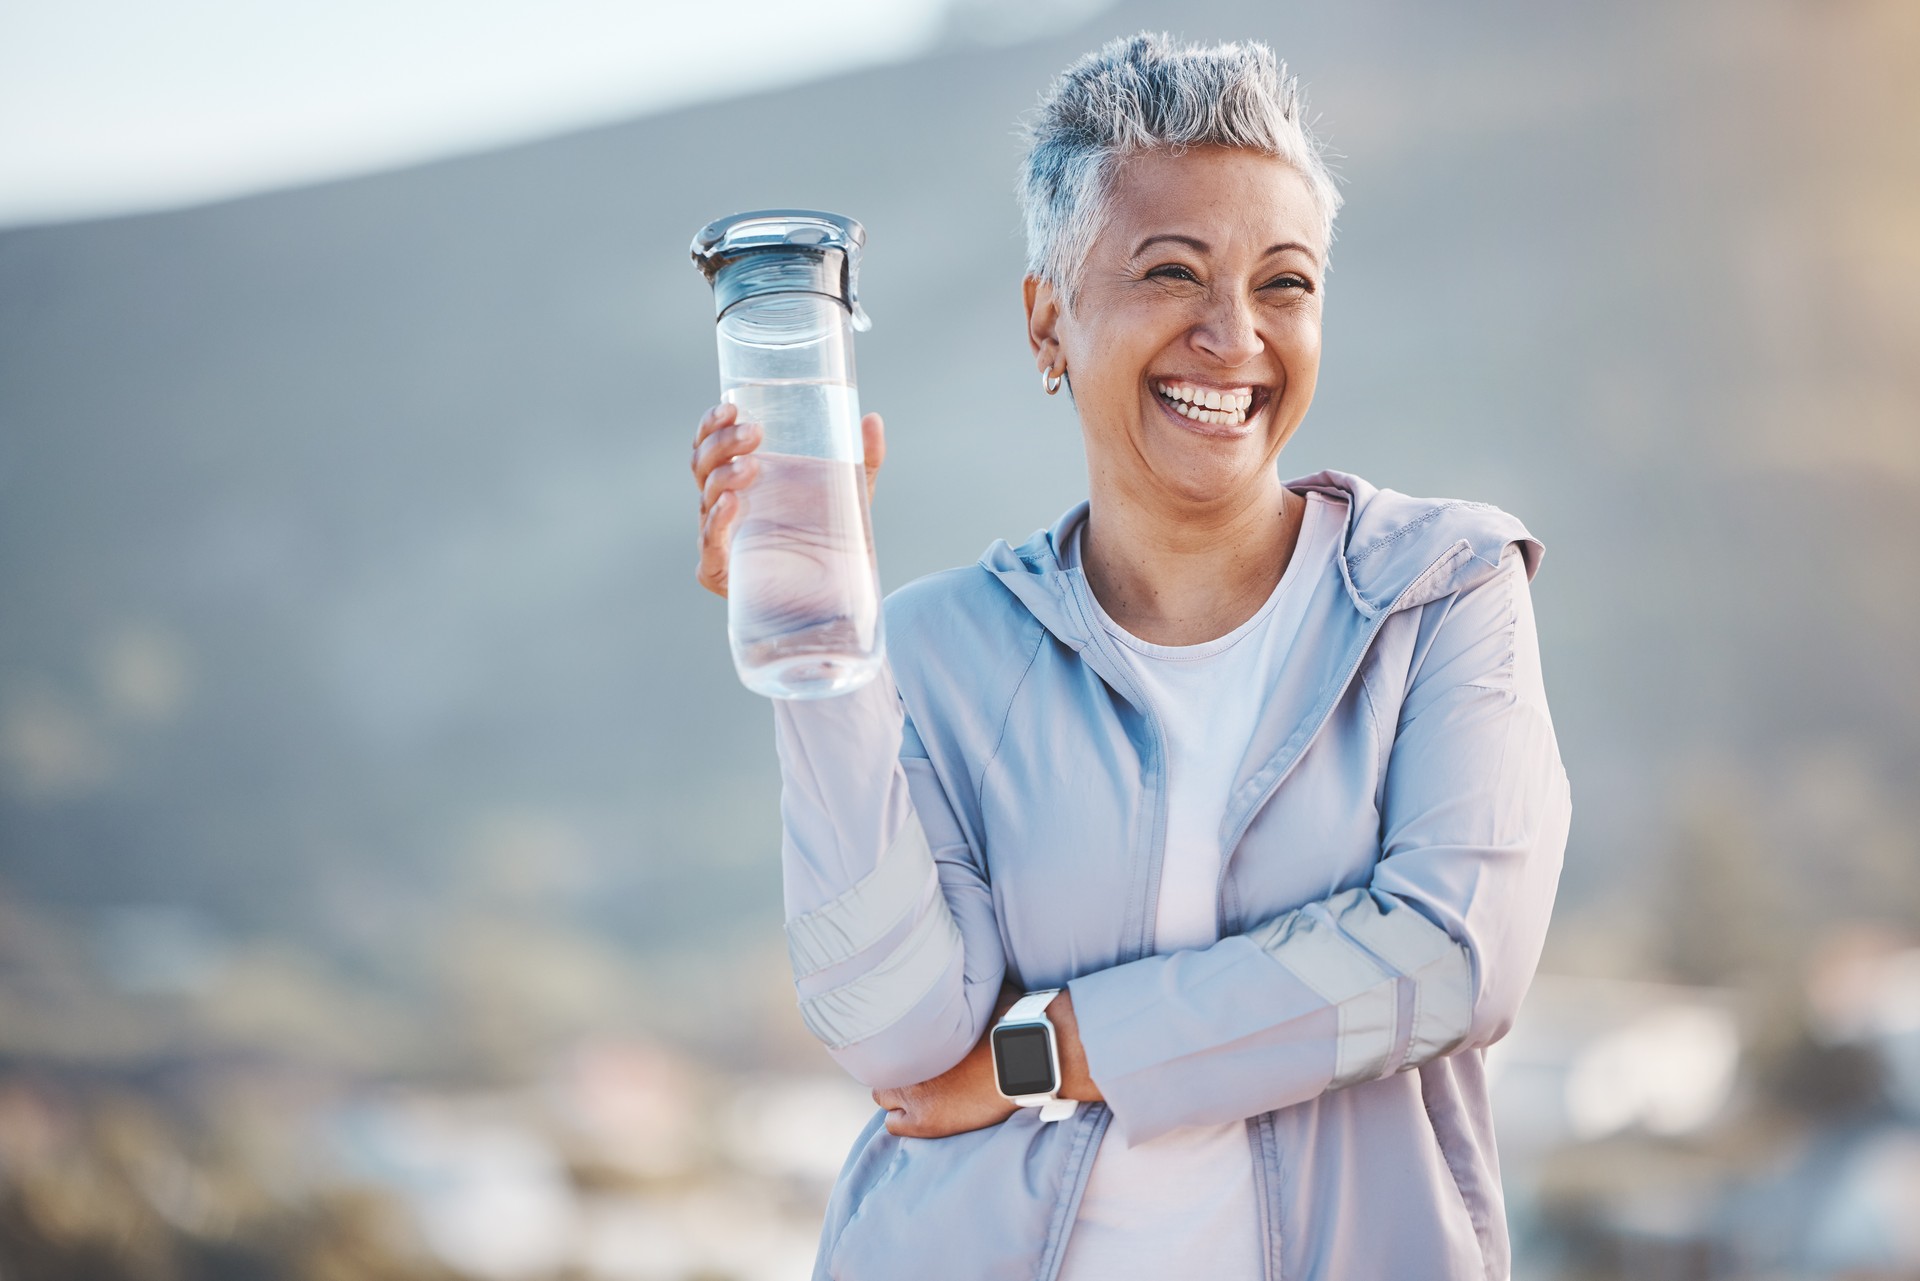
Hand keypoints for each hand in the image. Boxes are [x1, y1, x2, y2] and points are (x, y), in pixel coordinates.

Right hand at [690, 403, 886, 597]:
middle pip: (702, 464)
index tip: (730, 407)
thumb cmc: (836, 534)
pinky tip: (731, 503)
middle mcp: (723, 503)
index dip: (711, 423)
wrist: (840, 591)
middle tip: (754, 433)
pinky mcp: (720, 570)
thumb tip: (872, 418)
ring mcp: (720, 535)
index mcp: (741, 476)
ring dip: (724, 475)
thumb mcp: (853, 489)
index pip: (710, 443)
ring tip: (753, 465)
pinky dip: (716, 522)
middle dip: (722, 443)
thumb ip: (865, 455)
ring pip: (705, 497)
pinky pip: (709, 543)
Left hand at [873, 986, 1022, 1138]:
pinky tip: (924, 1113)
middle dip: (899, 1067)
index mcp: (914, 1027)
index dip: (903, 1043)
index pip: (885, 1035)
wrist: (1024, 1061)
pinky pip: (893, 1124)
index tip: (916, 1047)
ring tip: (922, 1092)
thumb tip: (967, 963)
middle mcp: (905, 1057)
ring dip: (898, 1094)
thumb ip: (967, 987)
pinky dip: (904, 1119)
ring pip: (882, 1096)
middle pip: (883, 1065)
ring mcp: (911, 1092)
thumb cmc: (1010, 1023)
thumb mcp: (984, 993)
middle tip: (920, 1070)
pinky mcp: (924, 1121)